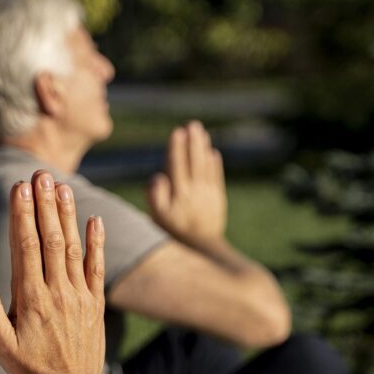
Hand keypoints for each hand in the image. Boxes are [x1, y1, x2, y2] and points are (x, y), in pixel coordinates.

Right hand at [0, 170, 105, 373]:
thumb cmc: (31, 370)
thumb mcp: (0, 346)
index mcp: (31, 299)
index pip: (24, 247)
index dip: (21, 215)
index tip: (19, 189)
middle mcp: (57, 292)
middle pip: (49, 239)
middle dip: (44, 204)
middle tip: (40, 175)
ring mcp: (79, 296)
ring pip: (72, 247)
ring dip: (67, 215)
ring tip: (62, 186)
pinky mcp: (96, 303)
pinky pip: (96, 267)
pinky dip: (96, 243)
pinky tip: (94, 220)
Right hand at [147, 120, 227, 245]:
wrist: (200, 248)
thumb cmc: (173, 232)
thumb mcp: (158, 216)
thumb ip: (155, 195)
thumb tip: (158, 175)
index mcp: (179, 194)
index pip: (177, 165)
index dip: (177, 148)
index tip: (177, 132)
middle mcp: (195, 191)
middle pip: (194, 162)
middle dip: (193, 142)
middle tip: (193, 125)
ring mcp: (208, 194)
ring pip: (206, 166)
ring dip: (203, 148)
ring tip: (202, 133)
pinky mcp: (217, 199)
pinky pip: (216, 178)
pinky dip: (215, 164)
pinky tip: (213, 153)